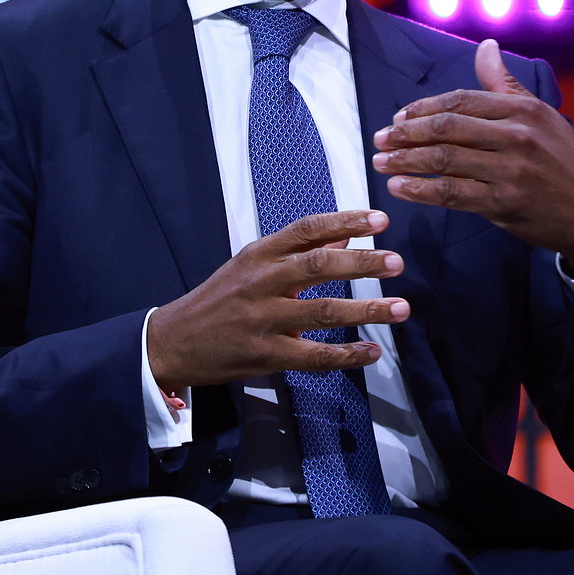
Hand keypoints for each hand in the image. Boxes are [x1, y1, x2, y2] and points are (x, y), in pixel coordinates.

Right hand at [146, 209, 408, 392]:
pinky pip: (315, 356)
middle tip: (396, 261)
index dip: (345, 221)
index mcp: (258, 255)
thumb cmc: (217, 302)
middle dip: (362, 262)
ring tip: (401, 308)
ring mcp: (264, 320)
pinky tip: (372, 352)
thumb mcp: (249, 267)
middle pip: (319, 266)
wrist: (172, 342)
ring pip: (324, 312)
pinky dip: (348, 355)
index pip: (306, 230)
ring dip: (367, 310)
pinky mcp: (266, 355)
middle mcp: (262, 283)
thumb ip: (294, 253)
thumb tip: (341, 237)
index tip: (379, 219)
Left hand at [372, 38, 573, 277]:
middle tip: (379, 139)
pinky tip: (398, 187)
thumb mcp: (541, 117)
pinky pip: (452, 193)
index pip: (460, 100)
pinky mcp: (505, 203)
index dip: (422, 108)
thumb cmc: (563, 163)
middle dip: (405, 132)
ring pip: (444, 159)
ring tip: (380, 162)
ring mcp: (511, 170)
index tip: (397, 118)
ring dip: (405, 159)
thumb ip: (505, 85)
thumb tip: (485, 45)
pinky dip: (420, 190)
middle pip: (446, 127)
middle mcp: (517, 135)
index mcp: (523, 110)